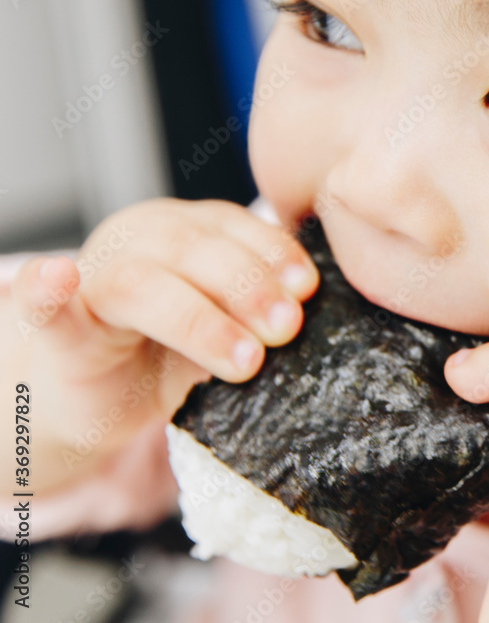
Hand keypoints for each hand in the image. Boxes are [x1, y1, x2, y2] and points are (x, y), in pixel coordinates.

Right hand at [5, 198, 318, 491]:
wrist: (90, 396)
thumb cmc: (166, 353)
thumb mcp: (224, 329)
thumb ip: (255, 316)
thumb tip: (309, 318)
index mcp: (186, 232)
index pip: (233, 226)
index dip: (273, 250)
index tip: (308, 286)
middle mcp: (139, 242)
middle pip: (194, 247)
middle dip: (248, 285)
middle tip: (287, 326)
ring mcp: (95, 281)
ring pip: (142, 282)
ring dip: (199, 319)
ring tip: (246, 359)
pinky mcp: (60, 329)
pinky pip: (44, 306)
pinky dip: (46, 290)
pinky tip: (56, 278)